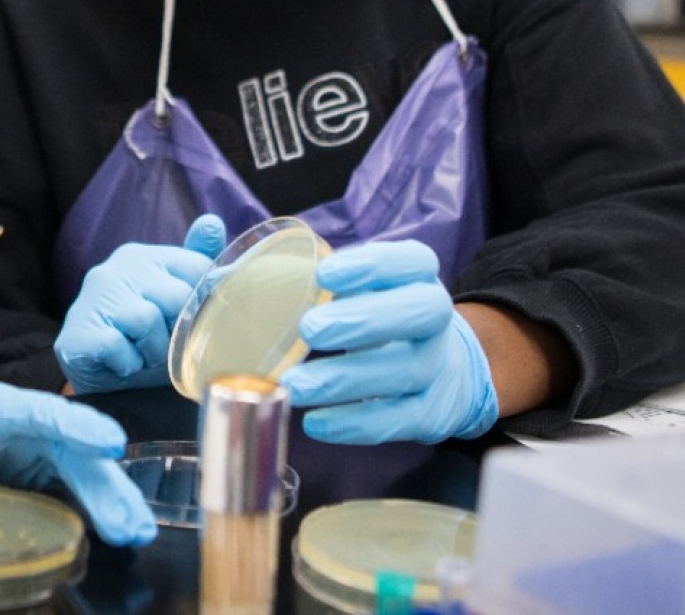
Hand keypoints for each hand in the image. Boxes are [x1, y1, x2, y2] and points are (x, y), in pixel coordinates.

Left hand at [0, 369, 158, 547]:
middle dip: (104, 484)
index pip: (35, 412)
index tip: (107, 442)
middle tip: (132, 522)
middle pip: (72, 451)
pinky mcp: (38, 471)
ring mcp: (36, 449)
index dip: (73, 424)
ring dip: (112, 502)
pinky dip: (99, 511)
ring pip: (82, 473)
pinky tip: (122, 535)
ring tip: (137, 534)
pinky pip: (74, 491)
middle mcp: (24, 425)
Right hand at [53, 214, 224, 393]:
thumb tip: (212, 222)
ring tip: (139, 355)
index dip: (200, 305)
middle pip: (178, 296)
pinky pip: (118, 346)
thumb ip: (196, 263)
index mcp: (145, 256)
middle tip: (160, 345)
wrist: (101, 383)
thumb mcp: (176, 302)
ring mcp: (94, 295)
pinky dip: (126, 363)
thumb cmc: (144, 341)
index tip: (182, 323)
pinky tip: (119, 362)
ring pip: (147, 320)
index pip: (198, 268)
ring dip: (151, 352)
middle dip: (176, 332)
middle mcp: (118, 267)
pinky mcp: (79, 327)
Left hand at [280, 240, 498, 445]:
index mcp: (418, 276)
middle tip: (308, 329)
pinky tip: (315, 422)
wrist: (438, 369)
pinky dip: (355, 423)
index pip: (413, 261)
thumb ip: (318, 284)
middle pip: (419, 312)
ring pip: (404, 370)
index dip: (372, 265)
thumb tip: (246, 285)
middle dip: (363, 320)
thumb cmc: (378, 316)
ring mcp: (437, 365)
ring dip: (345, 379)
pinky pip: (399, 419)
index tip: (324, 275)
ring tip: (296, 385)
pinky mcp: (432, 412)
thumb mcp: (360, 289)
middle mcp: (436, 317)